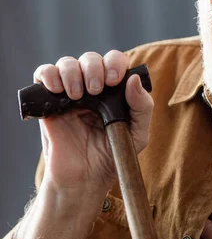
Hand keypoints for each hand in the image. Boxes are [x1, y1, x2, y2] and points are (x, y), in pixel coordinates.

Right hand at [34, 50, 153, 197]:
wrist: (84, 179)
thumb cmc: (111, 158)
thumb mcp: (137, 135)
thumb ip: (142, 108)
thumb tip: (133, 80)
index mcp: (114, 93)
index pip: (114, 62)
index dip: (114, 63)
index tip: (114, 80)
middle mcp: (91, 89)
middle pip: (90, 59)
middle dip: (93, 68)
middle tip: (96, 89)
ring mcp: (69, 94)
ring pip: (66, 63)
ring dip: (72, 72)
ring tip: (77, 95)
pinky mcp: (48, 103)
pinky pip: (43, 75)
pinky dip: (48, 74)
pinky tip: (56, 89)